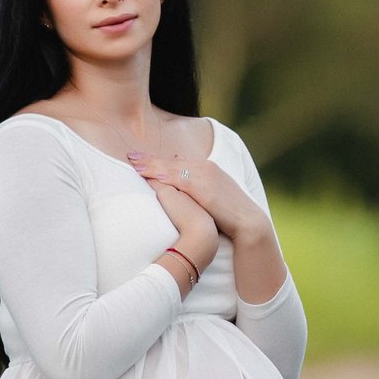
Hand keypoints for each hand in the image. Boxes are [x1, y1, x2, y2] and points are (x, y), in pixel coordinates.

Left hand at [129, 148, 267, 245]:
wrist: (248, 222)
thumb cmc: (231, 215)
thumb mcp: (215, 198)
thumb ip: (200, 191)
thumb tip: (185, 189)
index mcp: (209, 168)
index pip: (179, 162)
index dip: (160, 161)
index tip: (143, 159)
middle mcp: (206, 167)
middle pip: (172, 161)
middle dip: (151, 158)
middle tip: (130, 156)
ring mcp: (204, 175)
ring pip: (171, 167)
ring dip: (151, 164)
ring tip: (133, 162)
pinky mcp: (202, 186)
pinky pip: (176, 177)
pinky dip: (159, 174)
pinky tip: (146, 173)